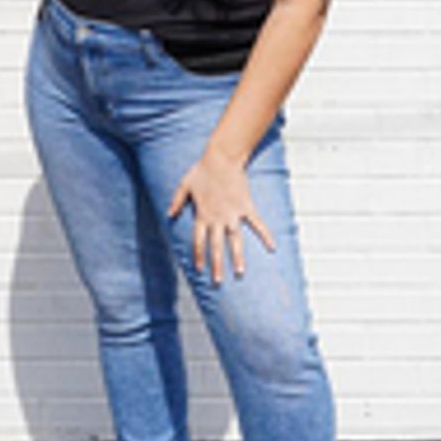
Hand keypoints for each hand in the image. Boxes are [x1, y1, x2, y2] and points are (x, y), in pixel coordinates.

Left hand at [169, 149, 274, 284]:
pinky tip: (273, 247)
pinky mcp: (246, 207)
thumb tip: (168, 214)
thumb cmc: (202, 170)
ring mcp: (233, 214)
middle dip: (216, 264)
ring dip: (237, 257)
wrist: (222, 158)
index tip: (200, 270)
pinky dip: (265, 235)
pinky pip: (257, 223)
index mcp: (202, 214)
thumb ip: (176, 201)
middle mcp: (218, 218)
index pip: (199, 240)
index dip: (199, 255)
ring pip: (235, 240)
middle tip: (218, 281)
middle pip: (216, 246)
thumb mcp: (184, 185)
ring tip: (240, 272)